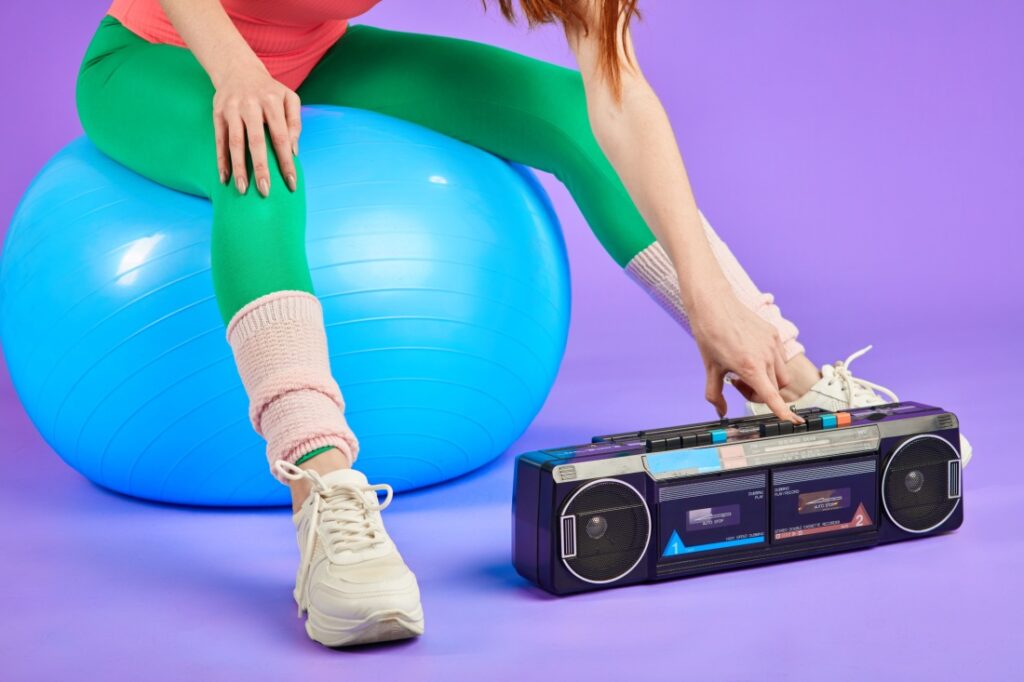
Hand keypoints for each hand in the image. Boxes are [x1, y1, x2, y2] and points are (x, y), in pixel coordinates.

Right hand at [212, 63, 300, 196]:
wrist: (238, 69)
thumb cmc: (269, 91)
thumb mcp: (289, 99)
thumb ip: (295, 122)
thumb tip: (293, 151)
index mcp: (272, 102)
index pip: (281, 137)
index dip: (286, 162)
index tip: (291, 184)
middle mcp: (251, 105)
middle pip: (256, 141)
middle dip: (261, 168)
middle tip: (265, 191)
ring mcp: (232, 108)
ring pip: (235, 142)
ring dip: (238, 168)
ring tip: (242, 189)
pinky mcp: (217, 113)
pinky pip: (219, 140)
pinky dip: (221, 160)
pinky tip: (225, 178)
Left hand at [689, 286, 802, 423]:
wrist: (714, 305)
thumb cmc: (710, 336)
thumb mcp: (710, 369)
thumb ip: (715, 395)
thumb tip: (720, 412)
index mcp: (750, 367)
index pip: (771, 396)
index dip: (782, 412)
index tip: (792, 422)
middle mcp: (766, 356)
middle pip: (775, 389)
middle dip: (760, 393)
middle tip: (737, 384)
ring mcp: (773, 344)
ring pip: (781, 375)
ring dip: (768, 380)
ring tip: (746, 370)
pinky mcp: (774, 334)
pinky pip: (780, 357)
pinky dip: (770, 364)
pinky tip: (751, 355)